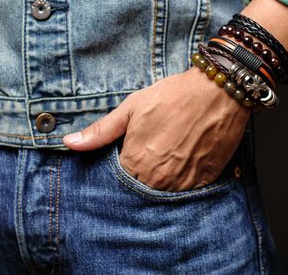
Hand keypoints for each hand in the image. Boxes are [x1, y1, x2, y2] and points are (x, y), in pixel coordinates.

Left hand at [62, 66, 250, 190]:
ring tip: (168, 159)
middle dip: (142, 178)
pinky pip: (189, 193)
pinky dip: (184, 182)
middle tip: (151, 157)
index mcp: (137, 162)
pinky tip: (184, 163)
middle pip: (142, 191)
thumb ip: (101, 131)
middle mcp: (159, 179)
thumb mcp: (132, 108)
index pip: (119, 183)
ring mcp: (184, 182)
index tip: (128, 159)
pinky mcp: (206, 180)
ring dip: (163, 183)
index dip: (122, 171)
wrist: (218, 92)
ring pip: (165, 194)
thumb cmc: (174, 96)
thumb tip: (69, 143)